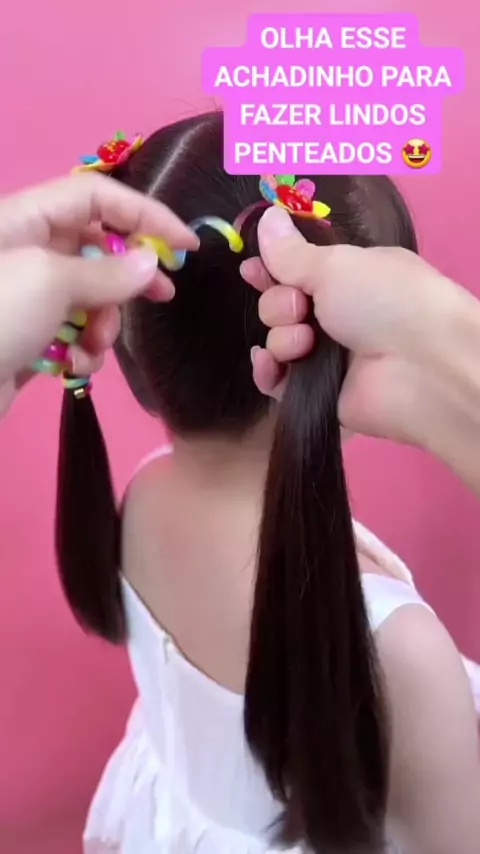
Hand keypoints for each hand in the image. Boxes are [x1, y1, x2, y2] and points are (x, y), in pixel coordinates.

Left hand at [0, 173, 197, 415]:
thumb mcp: (51, 281)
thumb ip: (107, 271)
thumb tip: (150, 262)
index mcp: (24, 219)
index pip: (95, 197)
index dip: (143, 212)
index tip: (183, 244)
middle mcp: (26, 251)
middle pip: (96, 247)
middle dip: (127, 275)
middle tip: (163, 294)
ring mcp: (26, 297)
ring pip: (90, 296)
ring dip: (103, 322)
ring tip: (93, 345)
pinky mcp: (27, 337)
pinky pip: (73, 332)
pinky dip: (83, 348)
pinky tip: (74, 365)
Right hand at [241, 206, 460, 447]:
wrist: (421, 368)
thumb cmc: (384, 300)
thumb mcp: (335, 265)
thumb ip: (290, 251)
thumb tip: (266, 217)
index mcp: (350, 276)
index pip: (298, 270)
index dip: (271, 269)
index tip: (252, 269)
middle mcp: (339, 314)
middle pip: (280, 304)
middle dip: (279, 303)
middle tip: (301, 307)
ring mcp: (327, 356)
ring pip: (277, 341)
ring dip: (282, 337)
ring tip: (305, 343)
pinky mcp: (317, 394)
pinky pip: (277, 381)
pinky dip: (269, 372)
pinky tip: (271, 365)